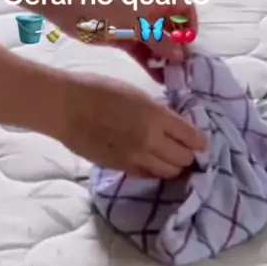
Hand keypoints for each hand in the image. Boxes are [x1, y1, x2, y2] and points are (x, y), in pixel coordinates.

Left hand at [56, 0, 198, 83]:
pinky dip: (150, 62)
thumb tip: (181, 56)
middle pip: (172, 29)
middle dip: (178, 48)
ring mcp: (135, 25)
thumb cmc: (107, 9)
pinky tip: (158, 79)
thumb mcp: (137, 25)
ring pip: (157, 43)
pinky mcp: (123, 38)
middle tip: (183, 71)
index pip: (184, 8)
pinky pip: (142, 51)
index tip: (189, 45)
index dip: (190, 25)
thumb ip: (160, 41)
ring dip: (164, 59)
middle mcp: (150, 10)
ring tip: (172, 80)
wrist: (70, 6)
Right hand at [57, 72, 206, 177]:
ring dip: (174, 165)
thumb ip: (158, 112)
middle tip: (184, 147)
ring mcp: (135, 157)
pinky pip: (148, 175)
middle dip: (189, 154)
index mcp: (157, 116)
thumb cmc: (99, 90)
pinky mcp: (121, 168)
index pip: (193, 137)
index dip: (200, 140)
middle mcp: (150, 140)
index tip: (198, 138)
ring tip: (170, 156)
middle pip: (185, 158)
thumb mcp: (137, 93)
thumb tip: (174, 125)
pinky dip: (155, 170)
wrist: (66, 107)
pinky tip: (152, 162)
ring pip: (169, 172)